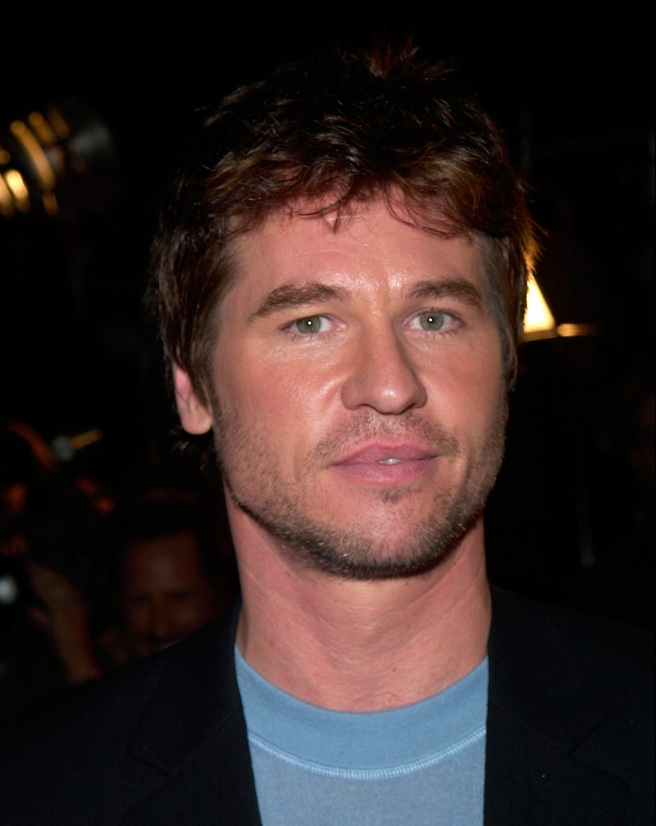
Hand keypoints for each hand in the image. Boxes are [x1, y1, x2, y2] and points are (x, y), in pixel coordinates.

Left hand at [26, 560, 102, 683]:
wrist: (77, 657)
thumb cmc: (68, 644)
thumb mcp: (51, 628)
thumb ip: (41, 617)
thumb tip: (29, 608)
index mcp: (74, 604)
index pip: (62, 584)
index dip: (49, 575)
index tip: (37, 568)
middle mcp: (75, 602)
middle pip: (60, 581)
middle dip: (45, 571)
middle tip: (31, 563)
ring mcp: (71, 607)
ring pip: (57, 586)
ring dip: (43, 576)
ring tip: (31, 569)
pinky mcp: (65, 613)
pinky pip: (53, 597)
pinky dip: (43, 588)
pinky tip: (34, 582)